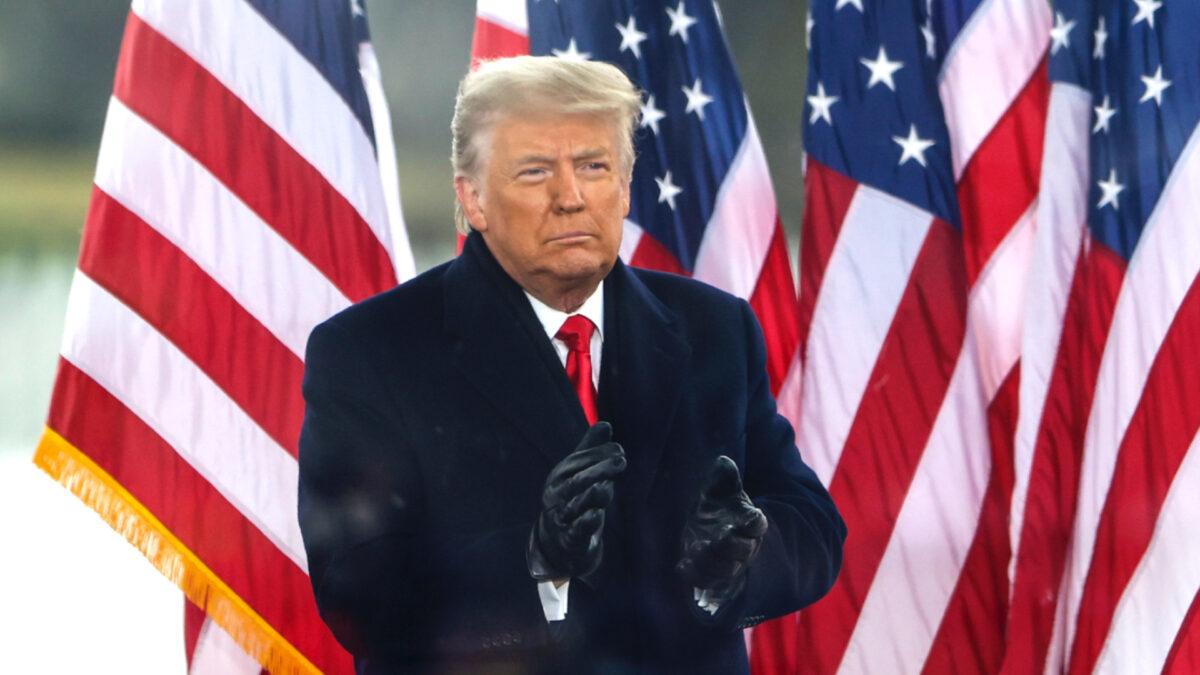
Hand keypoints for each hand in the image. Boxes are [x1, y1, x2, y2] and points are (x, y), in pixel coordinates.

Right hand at [528, 422, 625, 580]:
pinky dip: (587, 521)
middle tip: (622, 461)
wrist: (556, 542)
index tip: (620, 450)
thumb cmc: (571, 500)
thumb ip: (591, 451)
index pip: (578, 461)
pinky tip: (597, 514)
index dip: (599, 454)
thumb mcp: (578, 474)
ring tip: (607, 487)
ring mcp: (562, 517)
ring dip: (594, 494)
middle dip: (599, 469)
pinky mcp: (570, 538)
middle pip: (578, 480)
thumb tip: (605, 424)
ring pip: (577, 504)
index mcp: (560, 476)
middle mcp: (558, 494)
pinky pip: (578, 529)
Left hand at [676, 456, 767, 601]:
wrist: (708, 525)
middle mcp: (742, 546)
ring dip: (711, 563)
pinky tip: (681, 565)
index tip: (751, 514)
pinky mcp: (709, 573)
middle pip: (742, 552)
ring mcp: (727, 562)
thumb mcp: (720, 487)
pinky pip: (706, 582)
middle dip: (730, 546)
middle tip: (715, 536)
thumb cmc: (719, 504)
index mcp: (749, 522)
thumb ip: (724, 477)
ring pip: (725, 571)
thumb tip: (723, 462)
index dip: (755, 521)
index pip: (757, 524)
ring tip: (695, 548)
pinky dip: (694, 577)